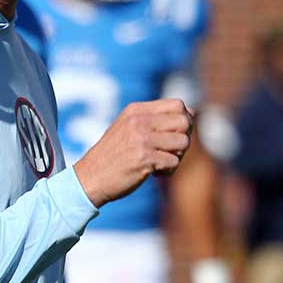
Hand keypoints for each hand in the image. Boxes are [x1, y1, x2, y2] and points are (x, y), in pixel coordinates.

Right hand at [73, 99, 193, 206]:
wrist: (90, 177)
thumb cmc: (112, 155)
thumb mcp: (128, 128)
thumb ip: (154, 119)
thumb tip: (192, 113)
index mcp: (135, 110)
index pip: (178, 105)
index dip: (184, 120)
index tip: (174, 135)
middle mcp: (138, 121)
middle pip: (184, 121)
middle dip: (183, 138)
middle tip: (170, 150)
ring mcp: (141, 139)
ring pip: (183, 142)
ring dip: (177, 156)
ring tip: (161, 162)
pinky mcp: (144, 158)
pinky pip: (174, 162)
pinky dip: (168, 171)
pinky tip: (153, 173)